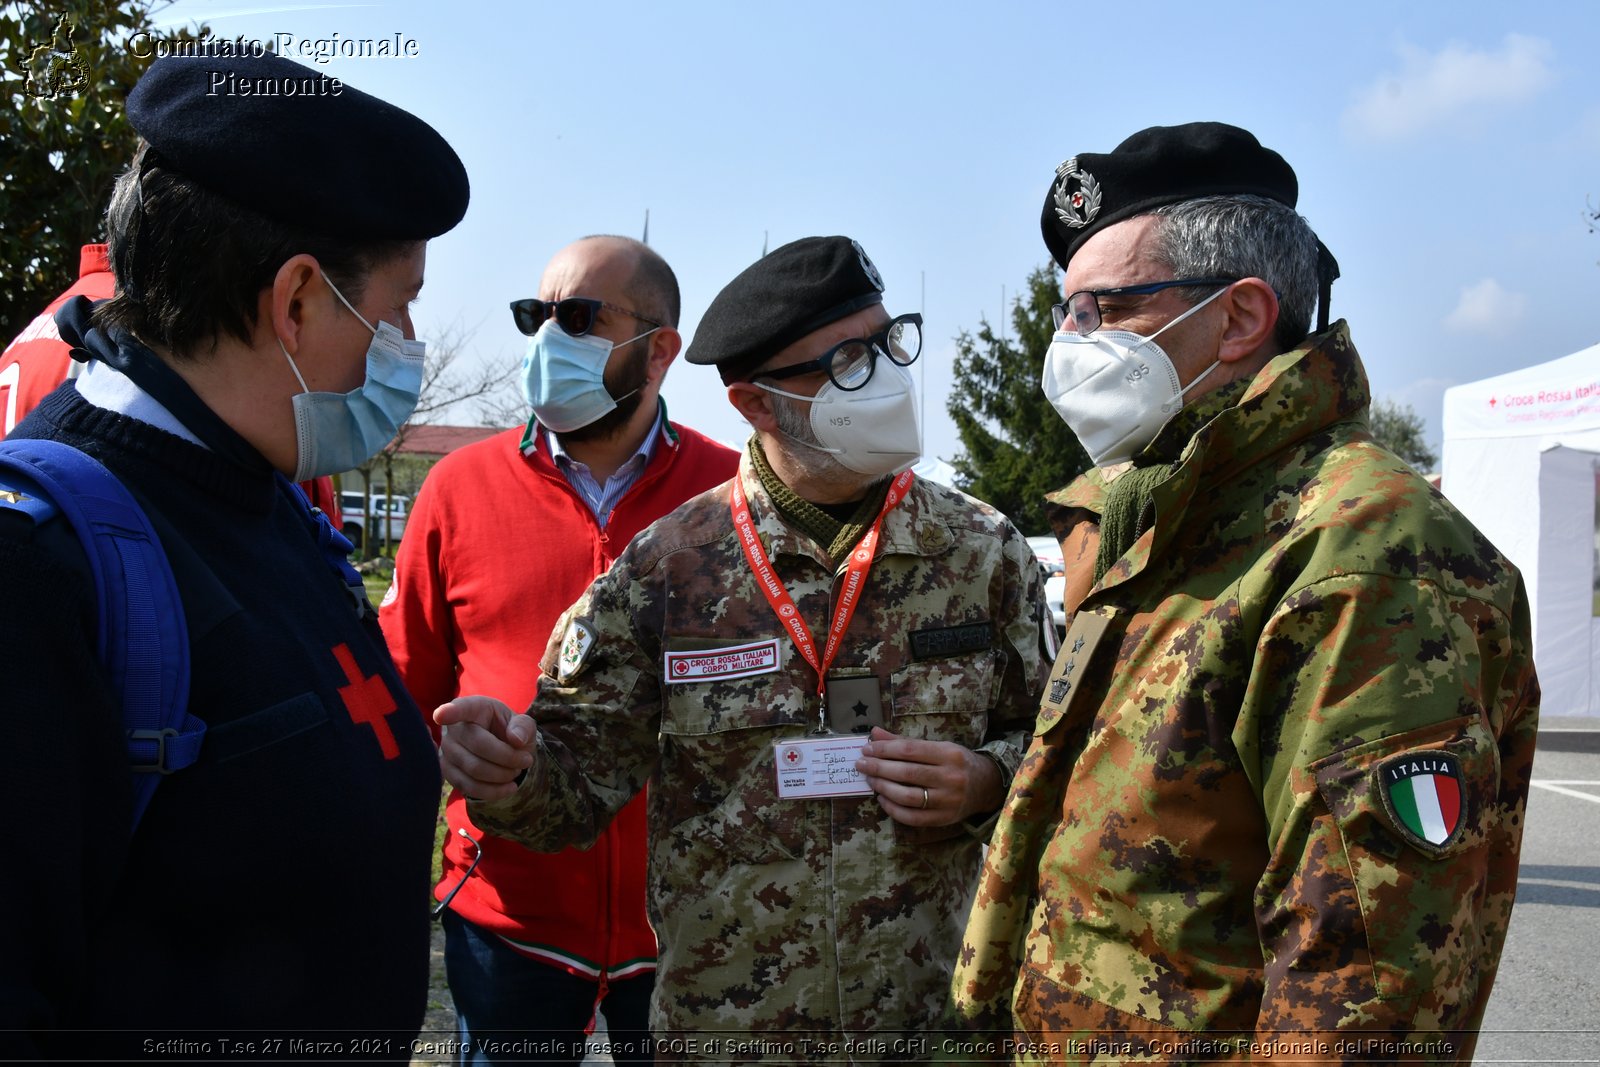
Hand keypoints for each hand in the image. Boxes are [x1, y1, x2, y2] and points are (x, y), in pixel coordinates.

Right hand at [433, 695, 537, 801]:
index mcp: (473, 708)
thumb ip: (523, 727)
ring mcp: (447, 752)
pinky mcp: (447, 773)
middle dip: (508, 757)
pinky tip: (509, 787)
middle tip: (526, 760)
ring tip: (516, 771)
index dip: (450, 712)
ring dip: (502, 775)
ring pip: (475, 770)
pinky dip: (494, 791)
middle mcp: (454, 729)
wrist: (503, 751)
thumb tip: (516, 739)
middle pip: (478, 746)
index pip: (461, 709)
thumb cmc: (510, 731)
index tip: (441, 715)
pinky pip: (469, 787)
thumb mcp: (523, 724)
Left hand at [854, 726, 1002, 826]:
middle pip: (907, 773)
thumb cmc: (955, 762)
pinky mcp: (944, 819)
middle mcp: (950, 778)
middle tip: (861, 764)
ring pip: (908, 797)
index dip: (885, 749)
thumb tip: (874, 733)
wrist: (986, 786)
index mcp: (949, 754)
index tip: (866, 748)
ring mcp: (948, 801)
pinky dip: (893, 809)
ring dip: (884, 788)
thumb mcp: (937, 746)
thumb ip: (904, 741)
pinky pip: (913, 817)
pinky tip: (882, 799)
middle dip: (879, 768)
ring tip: (870, 780)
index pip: (910, 750)